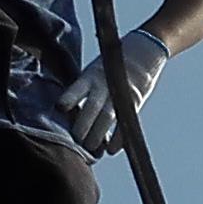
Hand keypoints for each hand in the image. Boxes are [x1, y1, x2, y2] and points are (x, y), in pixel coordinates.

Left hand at [61, 28, 168, 150]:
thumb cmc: (110, 67)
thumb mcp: (93, 71)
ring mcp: (120, 93)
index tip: (59, 108)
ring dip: (98, 135)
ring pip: (107, 117)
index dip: (69, 98)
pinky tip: (111, 150)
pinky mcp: (134, 101)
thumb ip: (82, 90)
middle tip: (75, 141)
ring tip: (90, 149)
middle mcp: (104, 84)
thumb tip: (64, 115)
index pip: (78, 88)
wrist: (143, 53)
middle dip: (82, 126)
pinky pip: (125, 122)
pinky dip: (118, 138)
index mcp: (91, 76)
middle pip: (92, 107)